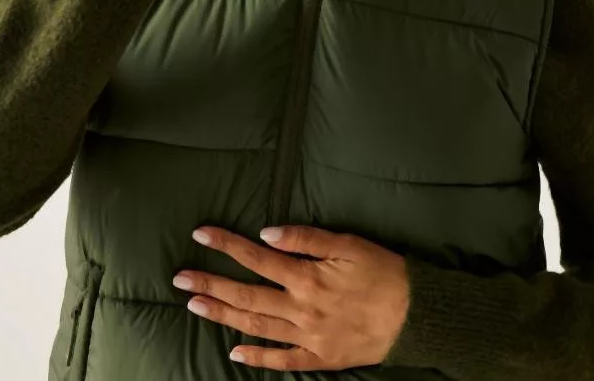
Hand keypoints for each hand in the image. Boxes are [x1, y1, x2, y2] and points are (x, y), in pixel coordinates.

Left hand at [172, 225, 410, 370]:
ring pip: (256, 326)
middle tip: (180, 278)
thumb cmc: (382, 272)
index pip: (256, 258)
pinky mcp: (319, 358)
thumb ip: (306, 238)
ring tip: (195, 305)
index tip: (200, 234)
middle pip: (247, 295)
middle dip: (211, 284)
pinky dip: (257, 356)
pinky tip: (234, 351)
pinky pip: (282, 360)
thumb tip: (266, 234)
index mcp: (306, 277)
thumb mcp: (348, 243)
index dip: (226, 245)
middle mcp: (300, 309)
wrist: (414, 315)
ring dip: (223, 315)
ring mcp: (307, 337)